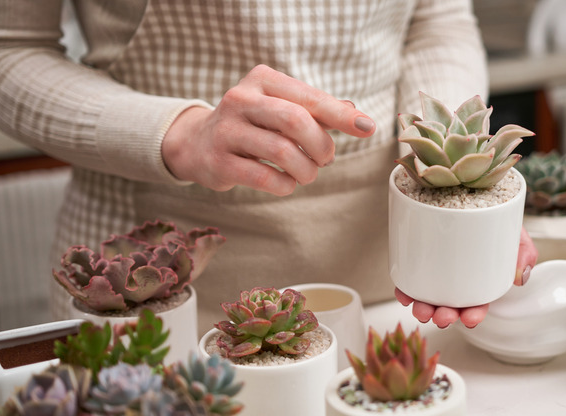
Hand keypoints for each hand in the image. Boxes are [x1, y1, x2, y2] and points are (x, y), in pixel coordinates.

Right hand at [161, 64, 375, 194]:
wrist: (197, 143)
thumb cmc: (254, 125)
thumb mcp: (281, 108)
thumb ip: (318, 111)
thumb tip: (358, 116)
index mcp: (262, 80)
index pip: (310, 97)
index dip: (342, 115)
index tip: (368, 128)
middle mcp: (241, 98)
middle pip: (295, 121)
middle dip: (321, 146)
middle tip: (326, 159)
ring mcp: (226, 130)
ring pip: (282, 151)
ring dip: (306, 170)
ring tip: (307, 173)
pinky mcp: (218, 161)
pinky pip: (264, 177)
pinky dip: (285, 185)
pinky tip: (286, 182)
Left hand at [395, 227, 537, 328]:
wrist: (475, 191)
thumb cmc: (496, 218)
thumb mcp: (515, 232)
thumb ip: (524, 253)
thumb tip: (520, 277)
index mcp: (480, 278)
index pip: (477, 302)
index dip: (473, 314)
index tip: (470, 318)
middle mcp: (457, 278)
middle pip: (450, 304)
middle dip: (445, 316)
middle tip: (442, 316)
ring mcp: (436, 269)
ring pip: (428, 296)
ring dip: (423, 308)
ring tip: (421, 310)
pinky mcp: (419, 256)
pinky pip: (409, 278)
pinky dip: (405, 290)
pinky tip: (404, 294)